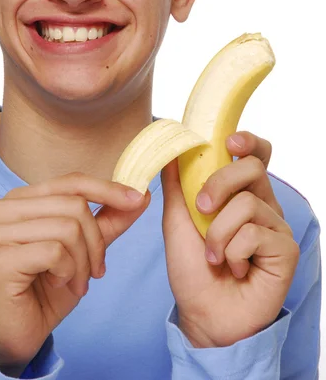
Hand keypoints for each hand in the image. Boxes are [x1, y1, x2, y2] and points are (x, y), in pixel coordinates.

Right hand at [0, 173, 149, 374]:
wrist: (18, 333)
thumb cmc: (46, 288)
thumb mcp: (84, 249)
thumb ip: (108, 220)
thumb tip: (142, 194)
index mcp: (23, 198)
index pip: (72, 181)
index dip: (107, 189)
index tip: (138, 198)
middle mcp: (5, 207)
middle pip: (75, 205)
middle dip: (96, 242)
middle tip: (97, 271)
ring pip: (68, 229)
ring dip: (83, 263)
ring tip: (77, 283)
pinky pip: (54, 252)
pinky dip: (67, 272)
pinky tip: (56, 284)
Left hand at [162, 131, 299, 347]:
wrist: (203, 314)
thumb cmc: (192, 269)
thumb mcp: (177, 220)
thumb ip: (177, 185)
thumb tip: (169, 151)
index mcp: (240, 194)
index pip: (255, 155)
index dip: (248, 141)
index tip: (229, 141)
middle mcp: (262, 205)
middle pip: (252, 167)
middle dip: (220, 183)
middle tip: (201, 208)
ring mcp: (275, 227)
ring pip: (247, 204)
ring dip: (218, 233)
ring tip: (214, 256)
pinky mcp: (285, 249)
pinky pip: (255, 234)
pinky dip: (232, 252)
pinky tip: (234, 269)